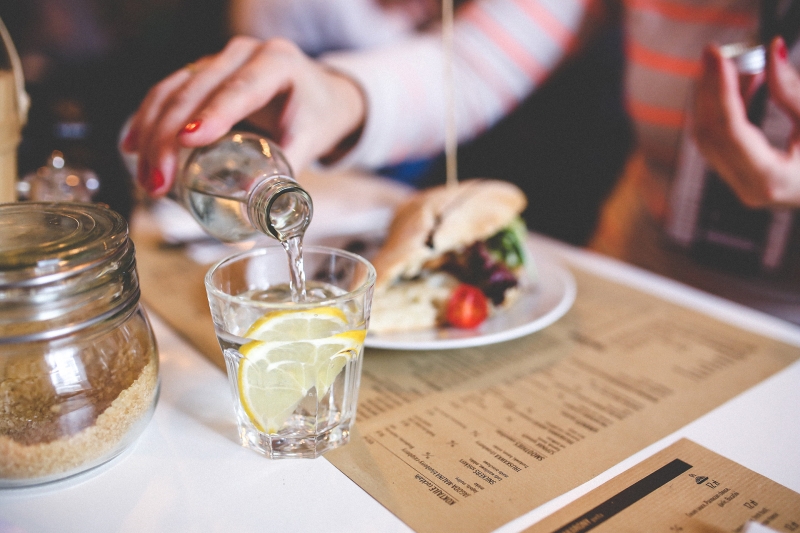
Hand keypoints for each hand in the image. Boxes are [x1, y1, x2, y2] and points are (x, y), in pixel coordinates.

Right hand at [121, 36, 365, 195]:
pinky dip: (148, 120)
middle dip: (169, 137)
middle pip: (196, 90)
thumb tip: (260, 206)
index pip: (240, 88)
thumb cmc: (318, 115)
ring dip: (152, 133)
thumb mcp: (312, 139)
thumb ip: (289, 169)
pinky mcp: (201, 74)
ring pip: (173, 90)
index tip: (188, 141)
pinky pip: (167, 92)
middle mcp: (243, 54)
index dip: (213, 114)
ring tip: (148, 179)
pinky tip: (133, 146)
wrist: (319, 94)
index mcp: (277, 62)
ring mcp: (218, 60)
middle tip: (159, 181)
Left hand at [693, 36, 799, 207]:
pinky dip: (723, 111)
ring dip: (712, 98)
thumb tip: (773, 50)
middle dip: (709, 89)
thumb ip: (793, 90)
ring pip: (708, 137)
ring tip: (728, 63)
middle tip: (712, 53)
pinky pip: (719, 141)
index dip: (721, 90)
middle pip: (711, 132)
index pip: (731, 130)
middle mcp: (748, 187)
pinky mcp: (740, 178)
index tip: (719, 57)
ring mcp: (740, 186)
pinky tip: (741, 83)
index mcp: (771, 178)